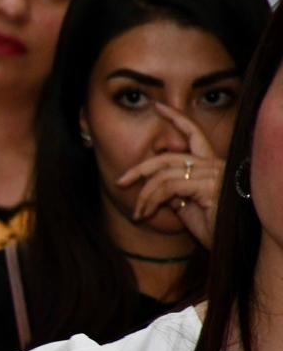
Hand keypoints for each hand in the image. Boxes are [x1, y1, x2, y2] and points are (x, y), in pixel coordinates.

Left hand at [115, 102, 223, 247]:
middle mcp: (214, 164)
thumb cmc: (211, 227)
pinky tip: (146, 214)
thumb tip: (154, 184)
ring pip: (164, 175)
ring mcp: (213, 174)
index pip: (193, 134)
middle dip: (140, 169)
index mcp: (210, 164)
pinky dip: (152, 200)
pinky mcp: (209, 186)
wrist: (230, 244)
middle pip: (169, 157)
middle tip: (120, 182)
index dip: (177, 118)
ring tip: (138, 212)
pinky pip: (169, 187)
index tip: (158, 106)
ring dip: (144, 195)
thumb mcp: (186, 204)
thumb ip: (173, 189)